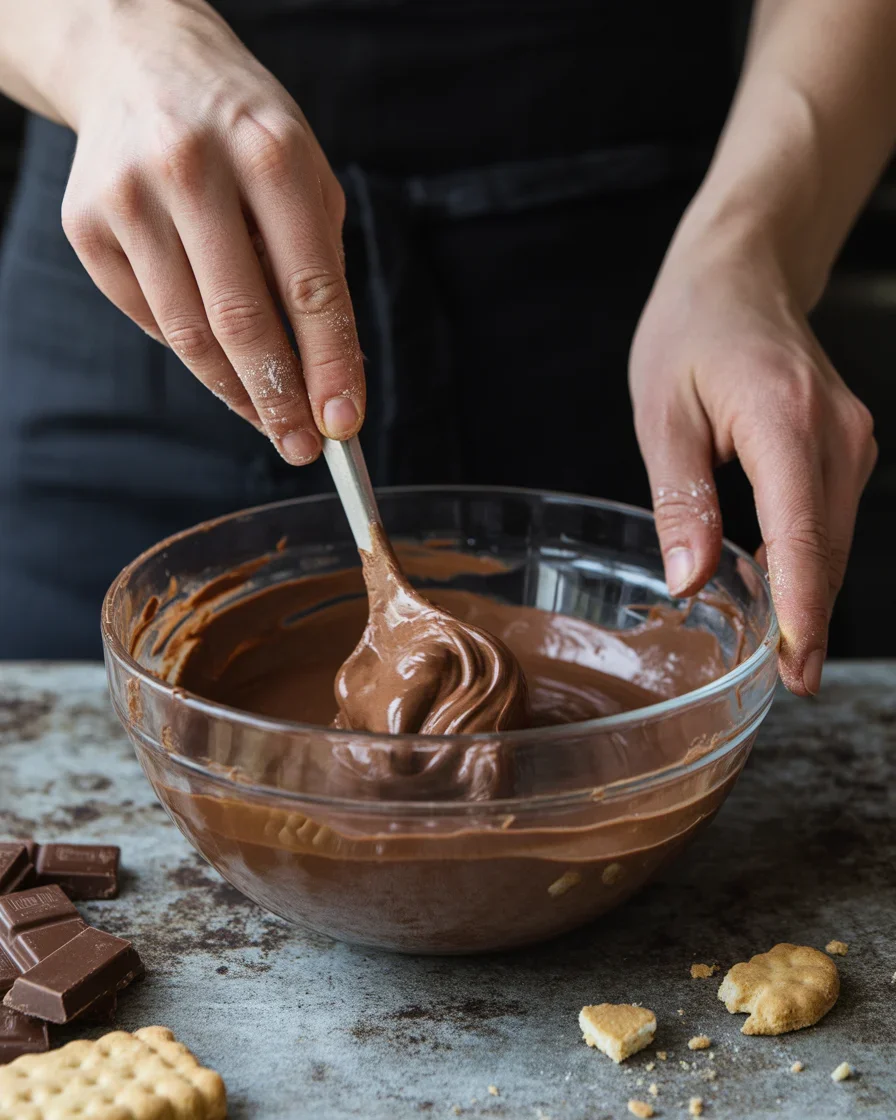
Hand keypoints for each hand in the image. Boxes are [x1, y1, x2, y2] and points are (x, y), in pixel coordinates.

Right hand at [57, 0, 362, 463]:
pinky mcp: (87, 225)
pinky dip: (191, 349)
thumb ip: (317, 267)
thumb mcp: (304, 175)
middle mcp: (191, 169)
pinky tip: (216, 349)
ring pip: (188, 334)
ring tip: (270, 419)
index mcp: (267, 151)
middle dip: (279, 400)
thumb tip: (330, 376)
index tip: (345, 424)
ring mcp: (129, 198)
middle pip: (241, 320)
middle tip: (303, 447)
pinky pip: (150, 320)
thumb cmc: (243, 131)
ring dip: (236, 392)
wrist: (138, 62)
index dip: (330, 365)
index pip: (309, 286)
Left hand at [630, 225, 876, 695]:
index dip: (802, 610)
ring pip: (836, 536)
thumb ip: (680, 500)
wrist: (741, 273)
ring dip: (811, 592)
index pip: (804, 535)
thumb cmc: (691, 332)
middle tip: (788, 684)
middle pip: (829, 547)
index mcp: (785, 420)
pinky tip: (783, 588)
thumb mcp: (663, 414)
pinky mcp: (846, 443)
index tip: (796, 667)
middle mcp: (835, 431)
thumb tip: (692, 580)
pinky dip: (811, 556)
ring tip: (785, 653)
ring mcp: (850, 437)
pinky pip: (832, 514)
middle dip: (810, 619)